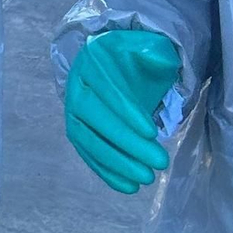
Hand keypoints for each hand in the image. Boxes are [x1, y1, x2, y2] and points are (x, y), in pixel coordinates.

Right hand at [64, 29, 178, 192]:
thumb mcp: (147, 46)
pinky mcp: (76, 131)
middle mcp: (76, 86)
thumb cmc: (134, 58)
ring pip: (88, 139)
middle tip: (159, 161)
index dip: (127, 111)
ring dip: (116, 162)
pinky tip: (128, 186)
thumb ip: (154, 52)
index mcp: (92, 62)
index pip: (106, 88)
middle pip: (94, 117)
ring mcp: (72, 111)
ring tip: (146, 178)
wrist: (114, 65)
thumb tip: (156, 60)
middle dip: (126, 142)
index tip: (152, 132)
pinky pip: (87, 154)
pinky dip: (106, 172)